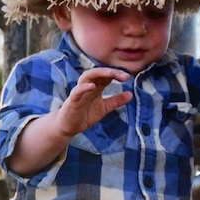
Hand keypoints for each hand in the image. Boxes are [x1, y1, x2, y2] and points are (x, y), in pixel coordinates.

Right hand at [7, 67, 131, 175]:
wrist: (68, 127)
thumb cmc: (84, 115)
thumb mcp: (104, 108)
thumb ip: (116, 101)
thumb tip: (131, 94)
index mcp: (96, 87)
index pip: (106, 76)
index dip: (117, 74)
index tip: (128, 77)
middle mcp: (88, 87)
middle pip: (98, 73)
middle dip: (111, 72)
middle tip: (125, 76)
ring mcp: (79, 92)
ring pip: (87, 76)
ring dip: (99, 73)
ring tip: (111, 74)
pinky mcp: (72, 101)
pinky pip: (77, 91)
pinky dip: (84, 87)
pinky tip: (92, 86)